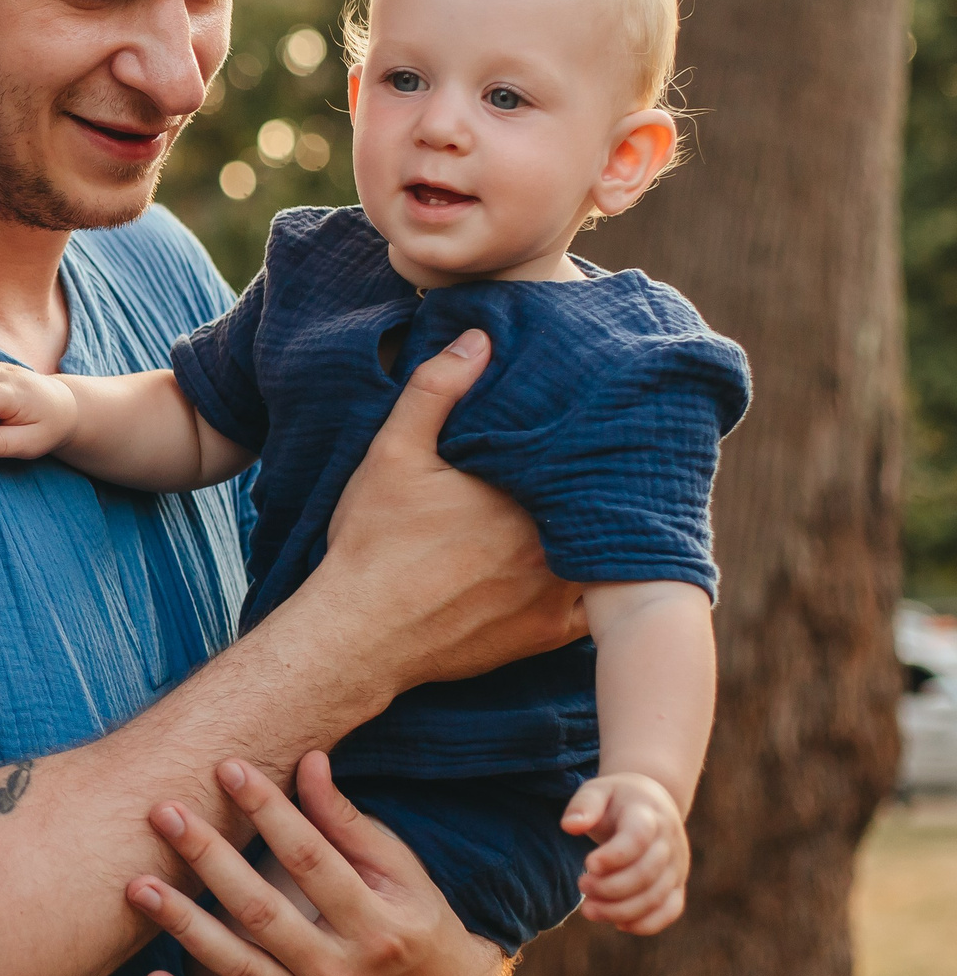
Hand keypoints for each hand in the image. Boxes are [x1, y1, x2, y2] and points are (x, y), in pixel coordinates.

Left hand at [125, 753, 509, 975]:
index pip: (311, 859)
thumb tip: (308, 761)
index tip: (226, 767)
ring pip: (240, 970)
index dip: (268, 811)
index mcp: (380, 926)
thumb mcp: (403, 875)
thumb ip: (350, 824)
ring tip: (137, 887)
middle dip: (208, 859)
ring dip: (184, 928)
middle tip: (162, 813)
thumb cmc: (421, 929)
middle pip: (262, 912)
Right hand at [312, 329, 584, 701]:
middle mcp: (551, 541)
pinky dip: (602, 586)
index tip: (597, 422)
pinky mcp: (548, 633)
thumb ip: (435, 392)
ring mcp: (555, 592)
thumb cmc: (372, 544)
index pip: (577, 455)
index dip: (588, 437)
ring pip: (608, 553)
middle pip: (600, 502)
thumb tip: (480, 340)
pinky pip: (599, 607)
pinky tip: (594, 567)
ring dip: (608, 534)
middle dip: (602, 483)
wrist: (358, 635)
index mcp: (520, 492)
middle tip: (617, 460)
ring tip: (613, 508)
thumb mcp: (391, 455)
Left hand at [561, 772, 688, 933]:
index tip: (588, 864)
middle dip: (611, 887)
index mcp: (648, 814)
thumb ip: (583, 805)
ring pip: (657, 897)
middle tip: (582, 885)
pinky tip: (618, 924)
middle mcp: (668, 841)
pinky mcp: (677, 884)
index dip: (614, 856)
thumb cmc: (616, 799)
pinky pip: (670, 910)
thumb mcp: (597, 791)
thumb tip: (570, 826)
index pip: (638, 838)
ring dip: (621, 910)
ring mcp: (676, 865)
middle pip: (647, 873)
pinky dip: (647, 924)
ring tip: (589, 909)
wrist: (652, 803)